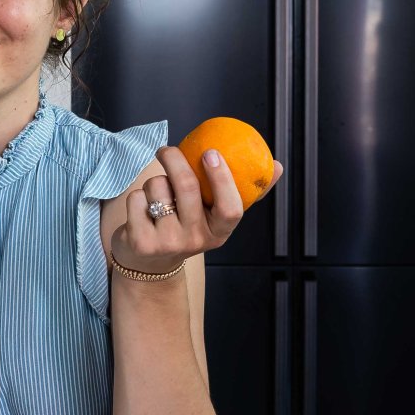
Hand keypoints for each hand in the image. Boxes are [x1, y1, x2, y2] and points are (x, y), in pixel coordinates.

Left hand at [110, 145, 283, 274]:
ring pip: (158, 188)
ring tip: (158, 196)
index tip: (212, 153)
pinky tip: (142, 210)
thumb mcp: (216, 216)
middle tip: (169, 150)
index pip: (230, 208)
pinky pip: (136, 199)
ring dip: (155, 183)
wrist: (151, 264)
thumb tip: (278, 166)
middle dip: (175, 159)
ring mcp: (168, 243)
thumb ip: (245, 192)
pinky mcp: (141, 242)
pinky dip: (137, 196)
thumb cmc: (188, 228)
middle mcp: (195, 240)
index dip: (222, 179)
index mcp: (219, 232)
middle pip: (187, 187)